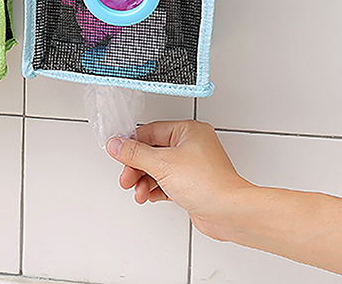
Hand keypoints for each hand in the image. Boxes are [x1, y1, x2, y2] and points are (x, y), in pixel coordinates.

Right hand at [106, 120, 252, 240]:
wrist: (230, 214)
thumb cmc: (209, 184)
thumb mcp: (162, 164)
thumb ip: (135, 154)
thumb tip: (116, 144)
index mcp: (187, 131)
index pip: (150, 132)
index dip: (132, 144)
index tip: (118, 152)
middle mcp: (191, 146)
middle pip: (152, 151)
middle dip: (137, 167)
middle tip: (127, 177)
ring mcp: (192, 166)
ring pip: (158, 168)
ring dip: (144, 180)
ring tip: (138, 191)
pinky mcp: (192, 185)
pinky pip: (166, 182)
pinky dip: (155, 188)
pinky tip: (148, 195)